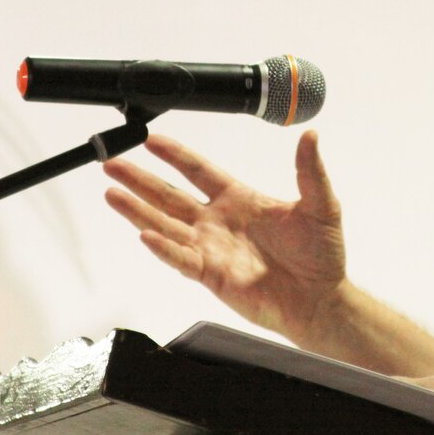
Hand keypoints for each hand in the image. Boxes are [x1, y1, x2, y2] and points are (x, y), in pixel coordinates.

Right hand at [102, 130, 345, 342]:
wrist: (321, 298)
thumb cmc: (321, 254)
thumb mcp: (320, 204)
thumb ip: (310, 170)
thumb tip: (311, 135)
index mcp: (238, 198)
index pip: (197, 169)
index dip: (174, 154)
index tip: (150, 139)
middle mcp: (217, 221)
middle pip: (169, 195)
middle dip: (139, 179)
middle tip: (112, 163)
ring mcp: (211, 248)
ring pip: (165, 224)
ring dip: (138, 209)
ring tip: (112, 193)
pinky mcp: (212, 274)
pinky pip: (182, 258)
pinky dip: (163, 247)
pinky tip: (144, 233)